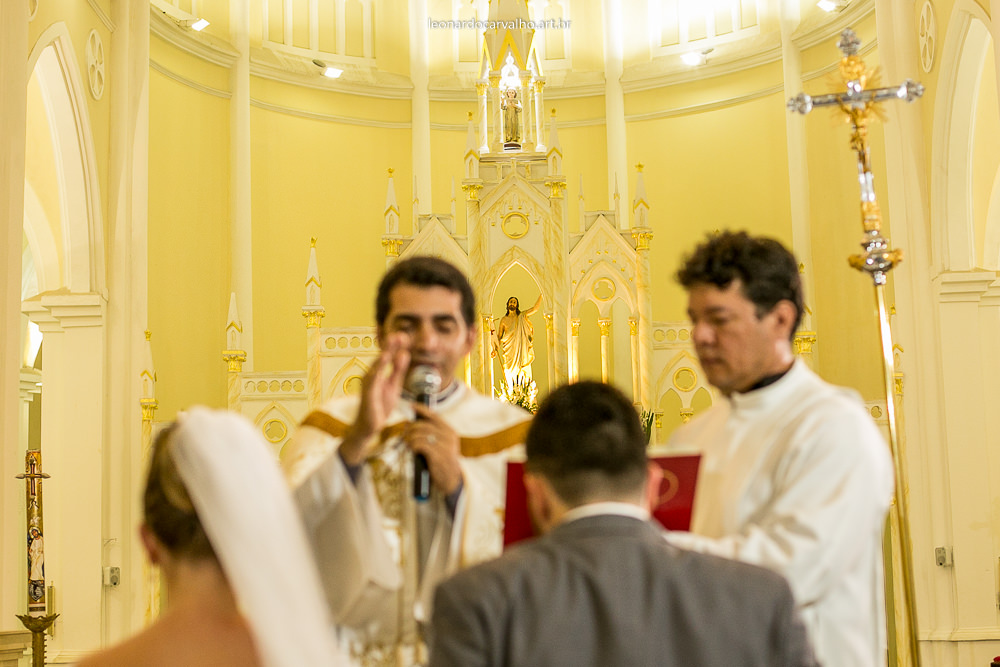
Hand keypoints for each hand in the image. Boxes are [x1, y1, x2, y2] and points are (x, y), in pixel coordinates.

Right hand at [339, 333, 409, 465]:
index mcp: (378, 372)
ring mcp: (368, 382)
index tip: (405, 335)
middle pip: (382, 356)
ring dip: (385, 352)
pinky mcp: (367, 391)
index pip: (388, 356)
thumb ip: (398, 370)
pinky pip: (373, 377)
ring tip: (392, 341)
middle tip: (400, 334)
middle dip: (390, 345)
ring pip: (377, 364)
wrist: (369, 427)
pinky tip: (384, 359)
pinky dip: (378, 367)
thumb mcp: (393, 385)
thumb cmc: (379, 405)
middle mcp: (371, 374)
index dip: (395, 345)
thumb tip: (404, 353)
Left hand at [406, 404, 462, 495]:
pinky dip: (413, 446)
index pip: (434, 416)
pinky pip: (420, 445)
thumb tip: (410, 423)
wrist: (451, 479)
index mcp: (450, 431)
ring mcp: (444, 446)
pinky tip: (411, 449)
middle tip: (405, 432)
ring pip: (420, 435)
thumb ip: (431, 433)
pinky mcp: (438, 456)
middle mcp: (449, 437)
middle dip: (411, 428)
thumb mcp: (441, 444)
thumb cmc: (442, 460)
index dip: (422, 409)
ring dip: (410, 438)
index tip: (411, 406)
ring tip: (407, 443)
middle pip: (424, 425)